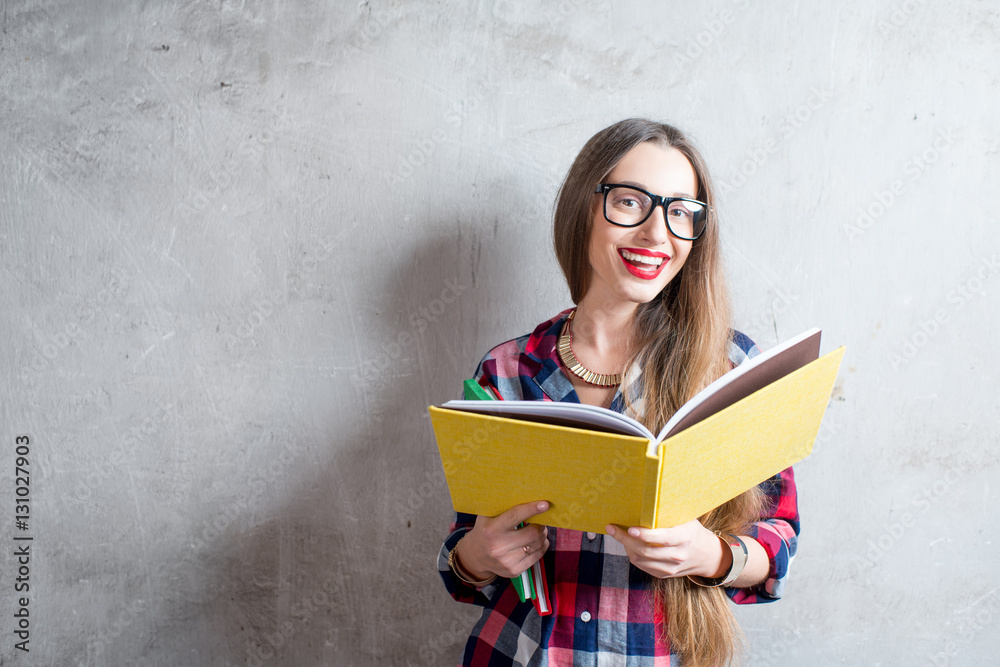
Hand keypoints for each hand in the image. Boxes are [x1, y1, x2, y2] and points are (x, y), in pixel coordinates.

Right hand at [456, 501, 550, 579]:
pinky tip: (537, 542)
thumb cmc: (485, 530)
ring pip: (536, 545)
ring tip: (539, 530)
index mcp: (491, 529)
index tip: (545, 504)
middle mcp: (498, 546)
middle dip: (541, 525)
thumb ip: (503, 507)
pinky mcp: (514, 571)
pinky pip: (537, 557)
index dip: (532, 509)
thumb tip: (526, 493)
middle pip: (532, 533)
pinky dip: (541, 547)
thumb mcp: (487, 516)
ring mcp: (506, 561)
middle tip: (541, 520)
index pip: (515, 516)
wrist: (475, 556)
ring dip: (542, 535)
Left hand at [605, 520, 728, 579]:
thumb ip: (669, 515)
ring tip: (618, 534)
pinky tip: (628, 544)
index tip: (630, 528)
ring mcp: (671, 568)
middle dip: (625, 539)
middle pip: (646, 551)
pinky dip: (632, 555)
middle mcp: (678, 555)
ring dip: (626, 546)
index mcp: (685, 538)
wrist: (707, 556)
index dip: (645, 535)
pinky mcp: (664, 575)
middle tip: (612, 528)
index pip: (663, 538)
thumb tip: (646, 498)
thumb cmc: (693, 531)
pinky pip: (642, 566)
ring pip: (641, 560)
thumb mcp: (687, 520)